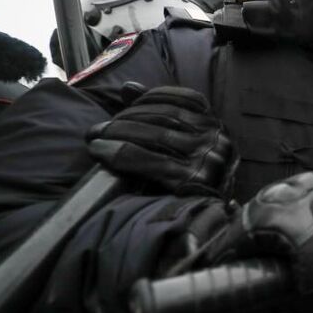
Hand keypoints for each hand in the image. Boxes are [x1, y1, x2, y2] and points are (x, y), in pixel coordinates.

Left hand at [88, 85, 236, 196]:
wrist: (214, 225)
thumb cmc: (197, 180)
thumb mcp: (192, 145)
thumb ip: (165, 115)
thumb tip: (129, 87)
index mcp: (219, 128)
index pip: (187, 99)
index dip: (153, 96)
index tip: (127, 100)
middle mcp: (216, 140)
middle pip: (166, 116)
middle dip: (127, 117)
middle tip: (98, 127)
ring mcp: (207, 160)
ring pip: (155, 135)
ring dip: (119, 132)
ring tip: (94, 137)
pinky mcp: (192, 182)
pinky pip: (150, 161)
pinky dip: (121, 154)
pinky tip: (101, 152)